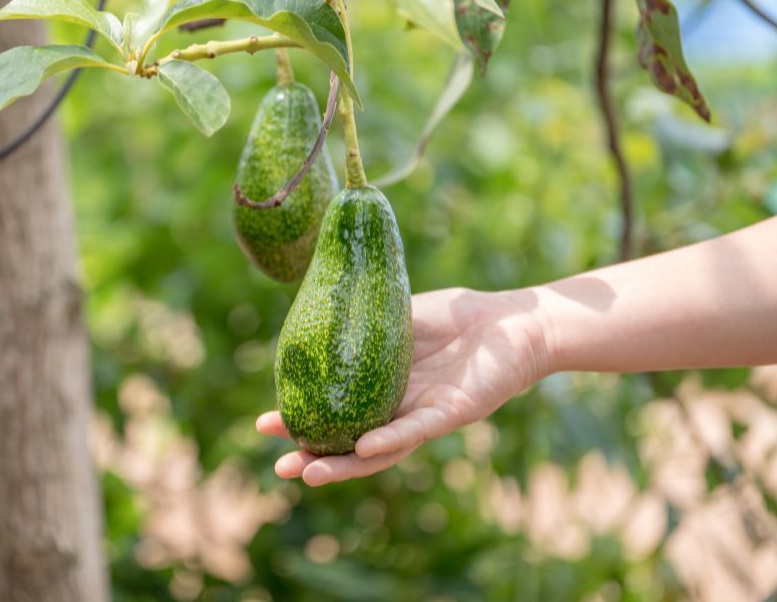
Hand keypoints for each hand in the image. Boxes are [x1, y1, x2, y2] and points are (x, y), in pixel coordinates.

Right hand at [256, 287, 551, 485]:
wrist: (511, 321)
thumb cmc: (456, 318)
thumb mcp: (397, 313)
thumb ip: (362, 317)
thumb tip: (317, 303)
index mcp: (381, 390)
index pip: (335, 413)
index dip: (302, 421)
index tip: (265, 424)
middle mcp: (398, 411)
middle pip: (349, 444)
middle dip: (314, 458)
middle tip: (279, 469)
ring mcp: (423, 416)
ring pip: (380, 451)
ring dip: (344, 465)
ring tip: (310, 473)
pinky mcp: (452, 413)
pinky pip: (417, 431)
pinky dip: (389, 440)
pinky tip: (362, 447)